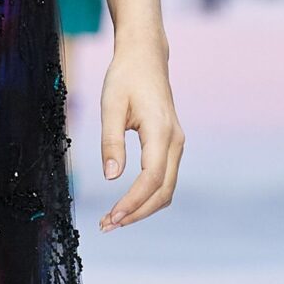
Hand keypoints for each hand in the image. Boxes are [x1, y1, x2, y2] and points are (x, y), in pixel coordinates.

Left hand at [98, 35, 183, 228]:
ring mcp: (176, 144)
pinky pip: (164, 179)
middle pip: (162, 192)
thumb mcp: (111, 105)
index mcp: (161, 132)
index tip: (111, 218)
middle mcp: (175, 142)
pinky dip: (147, 197)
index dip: (132, 203)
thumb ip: (111, 141)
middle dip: (136, 213)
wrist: (145, 57)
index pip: (151, 179)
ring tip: (113, 219)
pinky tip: (126, 203)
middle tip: (106, 226)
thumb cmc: (125, 77)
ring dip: (142, 208)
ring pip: (166, 189)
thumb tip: (112, 177)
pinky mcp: (171, 145)